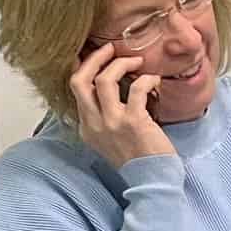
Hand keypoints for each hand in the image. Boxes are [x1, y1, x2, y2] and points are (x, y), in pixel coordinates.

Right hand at [68, 43, 176, 168]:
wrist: (153, 181)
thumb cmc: (138, 159)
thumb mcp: (110, 139)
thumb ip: (105, 118)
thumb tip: (113, 89)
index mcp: (87, 127)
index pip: (76, 89)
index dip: (84, 67)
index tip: (96, 55)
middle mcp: (94, 123)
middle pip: (80, 81)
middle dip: (95, 58)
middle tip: (111, 49)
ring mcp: (112, 123)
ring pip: (104, 80)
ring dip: (120, 64)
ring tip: (136, 61)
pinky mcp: (134, 122)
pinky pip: (136, 89)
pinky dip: (146, 79)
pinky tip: (154, 80)